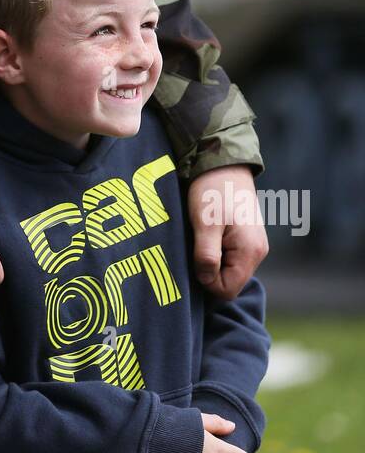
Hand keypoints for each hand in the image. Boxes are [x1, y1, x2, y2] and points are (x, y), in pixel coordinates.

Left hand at [187, 166, 267, 299]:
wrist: (223, 162)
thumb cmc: (212, 190)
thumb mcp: (205, 223)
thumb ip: (206, 256)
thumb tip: (206, 281)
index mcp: (251, 252)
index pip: (227, 290)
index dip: (206, 282)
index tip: (193, 260)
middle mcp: (258, 252)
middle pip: (229, 282)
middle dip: (208, 271)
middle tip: (194, 247)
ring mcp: (253, 245)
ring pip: (228, 270)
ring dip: (211, 261)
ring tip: (200, 237)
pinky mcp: (246, 238)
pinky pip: (229, 258)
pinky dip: (216, 252)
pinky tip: (207, 235)